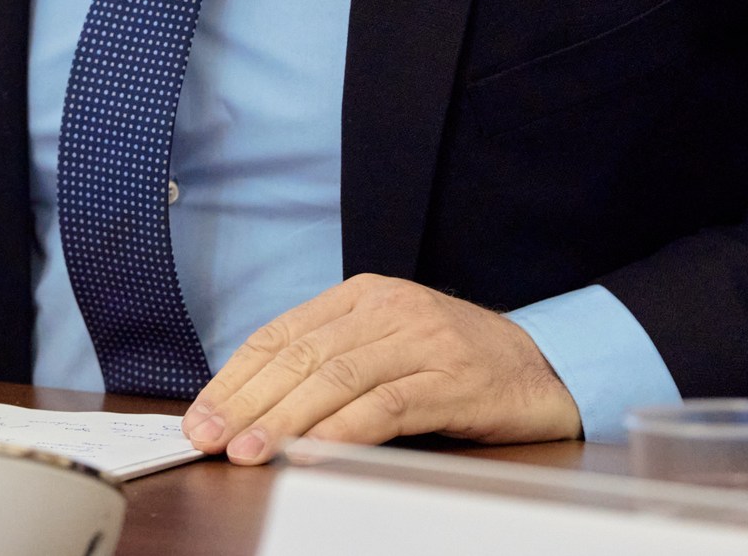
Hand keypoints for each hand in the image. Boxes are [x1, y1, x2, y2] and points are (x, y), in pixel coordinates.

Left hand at [182, 274, 580, 462]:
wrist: (546, 365)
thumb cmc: (455, 362)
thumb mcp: (387, 345)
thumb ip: (331, 362)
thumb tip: (252, 406)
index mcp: (361, 294)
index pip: (280, 335)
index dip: (234, 377)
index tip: (201, 416)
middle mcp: (387, 308)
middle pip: (301, 356)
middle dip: (247, 401)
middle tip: (210, 437)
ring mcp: (422, 341)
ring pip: (337, 378)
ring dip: (285, 419)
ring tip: (250, 451)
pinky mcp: (452, 379)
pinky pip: (387, 404)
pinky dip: (345, 429)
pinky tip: (314, 452)